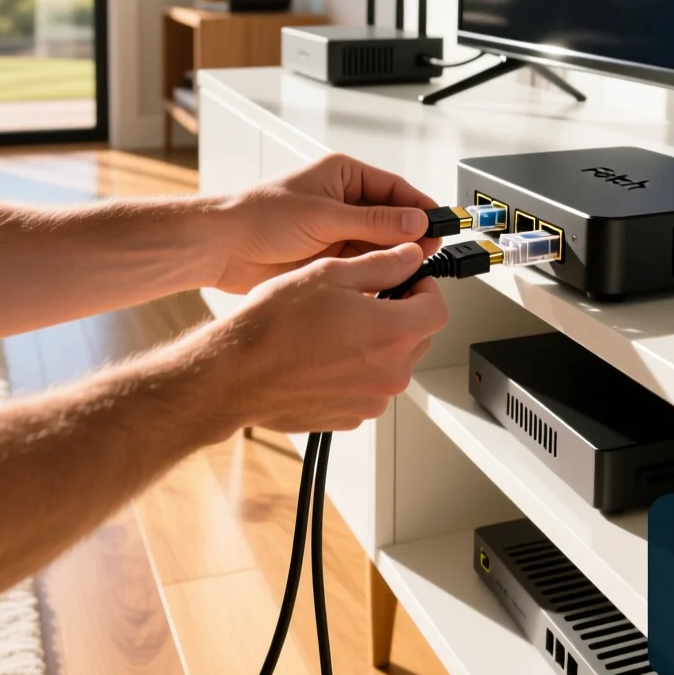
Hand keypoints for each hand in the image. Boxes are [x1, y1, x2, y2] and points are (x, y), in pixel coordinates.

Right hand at [197, 242, 447, 433]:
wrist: (235, 374)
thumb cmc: (275, 325)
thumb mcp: (330, 274)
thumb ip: (381, 265)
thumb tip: (410, 257)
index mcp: (392, 333)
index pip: (438, 309)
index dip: (425, 288)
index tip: (407, 280)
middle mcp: (390, 373)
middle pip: (418, 336)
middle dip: (401, 314)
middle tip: (367, 299)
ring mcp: (371, 400)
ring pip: (393, 363)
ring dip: (378, 343)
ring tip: (337, 328)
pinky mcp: (351, 416)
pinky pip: (369, 386)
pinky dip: (358, 370)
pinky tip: (325, 354)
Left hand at [209, 152, 441, 292]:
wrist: (221, 248)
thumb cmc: (258, 216)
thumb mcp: (324, 215)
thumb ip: (373, 221)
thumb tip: (414, 221)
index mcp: (343, 176)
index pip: (394, 189)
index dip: (419, 207)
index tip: (441, 223)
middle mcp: (342, 202)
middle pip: (391, 218)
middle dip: (410, 235)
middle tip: (430, 252)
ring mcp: (336, 232)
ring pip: (379, 244)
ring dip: (394, 256)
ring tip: (412, 269)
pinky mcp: (328, 259)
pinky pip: (362, 265)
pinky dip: (376, 273)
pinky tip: (387, 280)